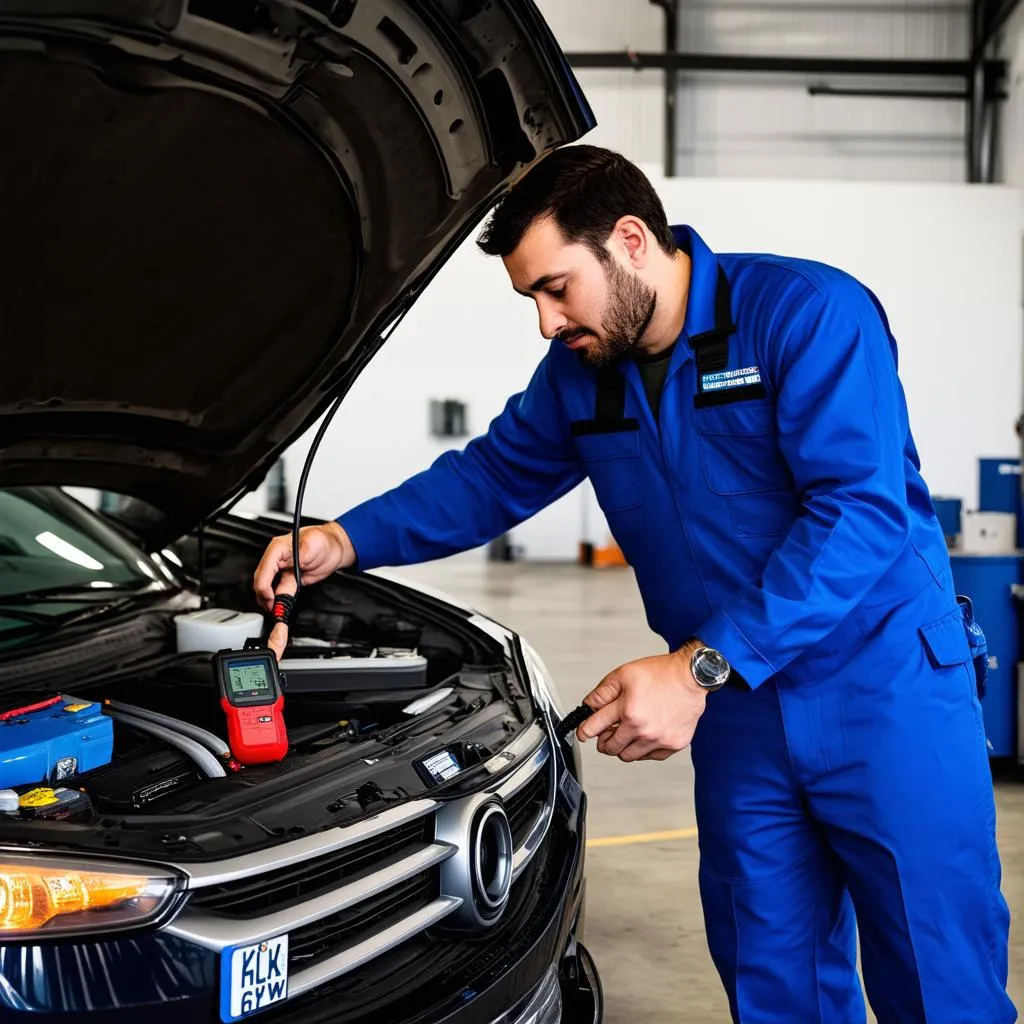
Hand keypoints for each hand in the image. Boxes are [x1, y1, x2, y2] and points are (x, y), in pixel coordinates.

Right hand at [253, 522, 354, 659]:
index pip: (264, 569)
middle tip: (274, 607)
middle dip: (264, 595)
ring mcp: (281, 569)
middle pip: (261, 580)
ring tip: (276, 608)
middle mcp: (276, 559)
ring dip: (269, 599)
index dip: (264, 586)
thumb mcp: (311, 546)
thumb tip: (287, 574)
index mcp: (277, 548)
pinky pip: (277, 590)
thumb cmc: (323, 541)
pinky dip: (277, 599)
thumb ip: (297, 560)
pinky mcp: (288, 578)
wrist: (334, 547)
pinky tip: (281, 605)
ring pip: (266, 587)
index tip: (271, 597)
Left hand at [577, 645, 707, 761]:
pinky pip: (649, 757)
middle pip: (610, 747)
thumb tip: (588, 706)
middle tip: (606, 732)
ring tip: (626, 732)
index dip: (584, 731)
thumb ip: (602, 692)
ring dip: (622, 746)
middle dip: (603, 740)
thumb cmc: (661, 674)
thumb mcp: (623, 674)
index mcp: (627, 710)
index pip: (594, 728)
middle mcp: (642, 729)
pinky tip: (644, 735)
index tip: (583, 733)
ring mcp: (658, 740)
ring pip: (628, 756)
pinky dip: (642, 749)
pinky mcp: (672, 745)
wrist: (691, 677)